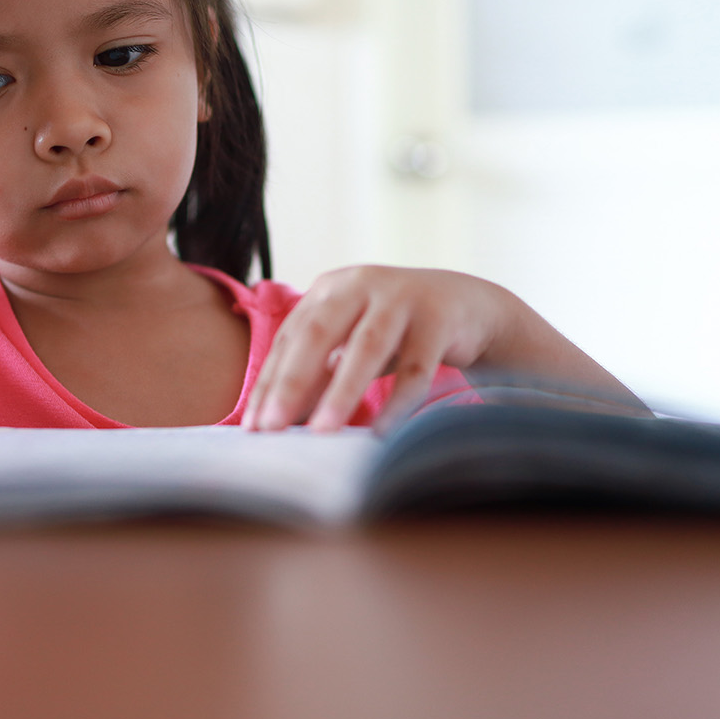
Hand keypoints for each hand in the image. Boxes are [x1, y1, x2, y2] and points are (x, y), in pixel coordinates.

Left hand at [244, 265, 519, 432]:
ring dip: (342, 392)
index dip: (269, 382)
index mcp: (330, 288)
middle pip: (318, 334)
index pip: (290, 338)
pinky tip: (382, 433)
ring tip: (321, 433)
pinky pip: (416, 367)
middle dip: (290, 383)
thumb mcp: (352, 342)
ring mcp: (402, 298)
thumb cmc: (396, 330)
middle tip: (270, 428)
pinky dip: (398, 402)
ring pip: (366, 348)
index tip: (251, 426)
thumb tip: (272, 421)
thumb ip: (317, 373)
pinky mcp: (439, 318)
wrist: (468, 305)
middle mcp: (361, 285)